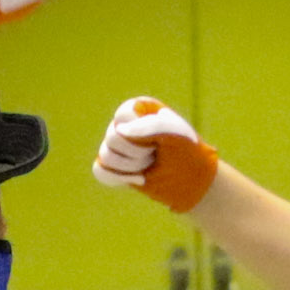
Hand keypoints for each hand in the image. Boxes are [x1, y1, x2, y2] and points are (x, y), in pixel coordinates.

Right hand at [93, 97, 217, 213]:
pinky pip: (100, 170)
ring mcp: (116, 145)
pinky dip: (118, 178)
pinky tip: (136, 179)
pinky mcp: (111, 165)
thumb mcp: (176, 134)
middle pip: (112, 137)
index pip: (123, 115)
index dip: (139, 132)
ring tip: (148, 166)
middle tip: (154, 155)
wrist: (189, 181)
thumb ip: (151, 125)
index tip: (157, 141)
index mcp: (140, 109)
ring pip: (105, 156)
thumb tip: (120, 131)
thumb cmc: (185, 152)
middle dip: (136, 153)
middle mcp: (125, 124)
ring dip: (130, 168)